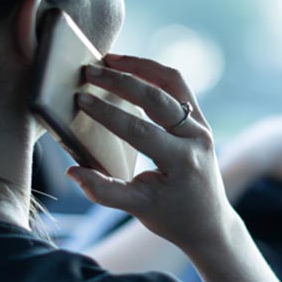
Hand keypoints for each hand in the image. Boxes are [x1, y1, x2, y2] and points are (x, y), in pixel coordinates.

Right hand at [66, 54, 237, 253]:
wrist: (208, 221)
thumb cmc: (172, 217)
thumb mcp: (138, 209)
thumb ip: (104, 192)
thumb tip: (73, 172)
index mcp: (182, 161)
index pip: (141, 130)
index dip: (108, 114)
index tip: (81, 99)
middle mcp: (197, 138)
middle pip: (158, 98)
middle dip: (121, 81)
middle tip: (90, 71)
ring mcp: (202, 125)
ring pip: (173, 82)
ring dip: (141, 66)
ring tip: (110, 59)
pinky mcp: (200, 119)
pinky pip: (178, 87)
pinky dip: (154, 73)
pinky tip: (129, 68)